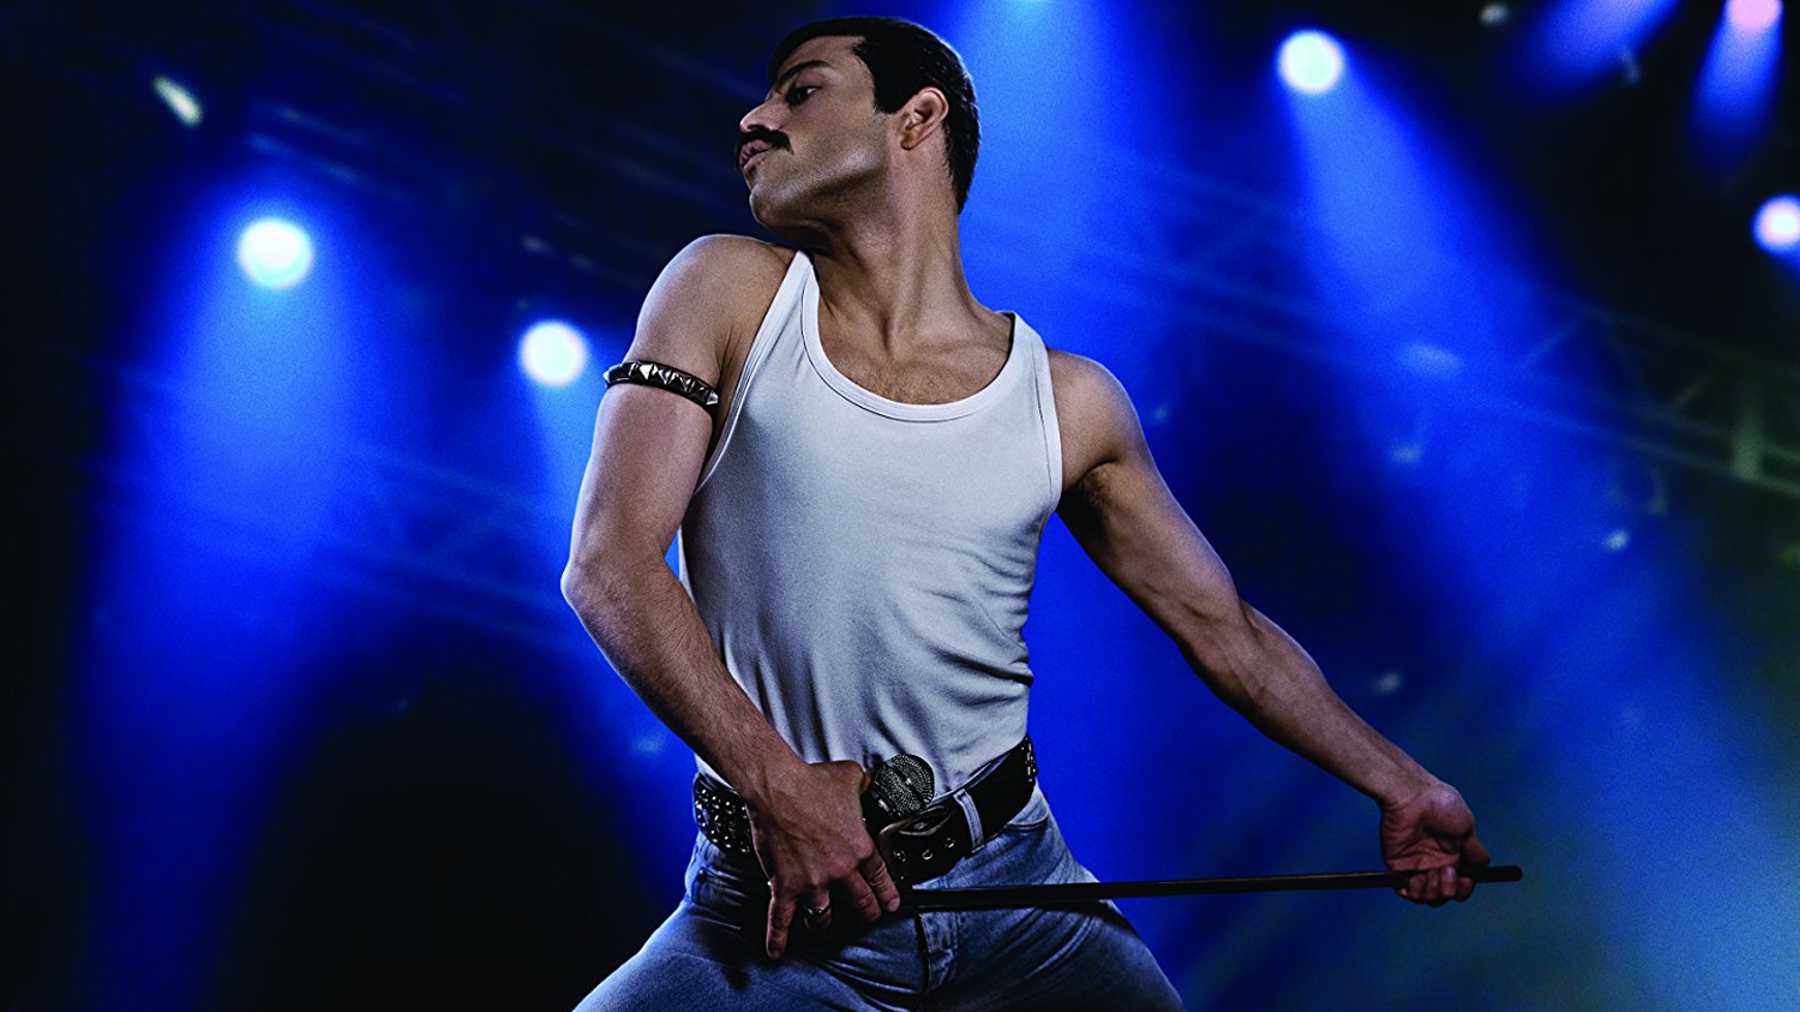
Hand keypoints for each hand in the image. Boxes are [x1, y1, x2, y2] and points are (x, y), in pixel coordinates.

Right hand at [746, 758, 902, 958]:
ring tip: (826, 926)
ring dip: (826, 923)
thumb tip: (870, 781)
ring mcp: (812, 882)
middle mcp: (839, 870)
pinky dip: (777, 937)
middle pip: (859, 904)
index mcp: (859, 848)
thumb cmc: (810, 782)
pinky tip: (776, 951)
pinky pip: (781, 918)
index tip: (890, 905)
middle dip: (866, 914)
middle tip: (867, 918)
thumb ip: (864, 785)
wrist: (776, 787)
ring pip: (823, 916)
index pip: (880, 879)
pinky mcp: (785, 885)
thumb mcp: (851, 777)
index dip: (887, 895)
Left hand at [1378, 777, 1489, 906]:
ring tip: (1430, 873)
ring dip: (1432, 892)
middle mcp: (1435, 863)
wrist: (1412, 796)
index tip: (1465, 880)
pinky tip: (1415, 879)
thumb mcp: (1467, 828)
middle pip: (1444, 894)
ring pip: (1427, 896)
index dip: (1465, 889)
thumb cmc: (1440, 806)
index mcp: (1453, 856)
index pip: (1461, 885)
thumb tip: (1481, 870)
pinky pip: (1404, 890)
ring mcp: (1416, 865)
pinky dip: (1411, 892)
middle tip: (1446, 870)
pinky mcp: (1397, 865)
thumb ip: (1475, 853)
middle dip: (1449, 890)